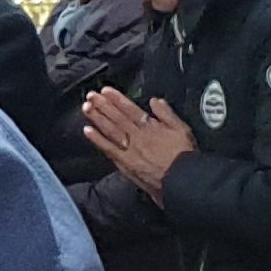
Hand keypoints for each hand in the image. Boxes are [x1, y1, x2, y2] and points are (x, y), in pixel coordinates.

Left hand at [81, 87, 196, 200]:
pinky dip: (97, 139)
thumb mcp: (182, 129)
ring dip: (97, 117)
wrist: (181, 180)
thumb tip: (155, 101)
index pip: (130, 109)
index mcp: (151, 126)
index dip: (117, 99)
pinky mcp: (125, 163)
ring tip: (86, 107)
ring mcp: (129, 149)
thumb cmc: (184, 156)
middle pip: (117, 117)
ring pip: (110, 130)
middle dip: (103, 105)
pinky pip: (108, 148)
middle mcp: (137, 135)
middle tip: (91, 95)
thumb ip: (167, 114)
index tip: (105, 90)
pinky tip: (87, 130)